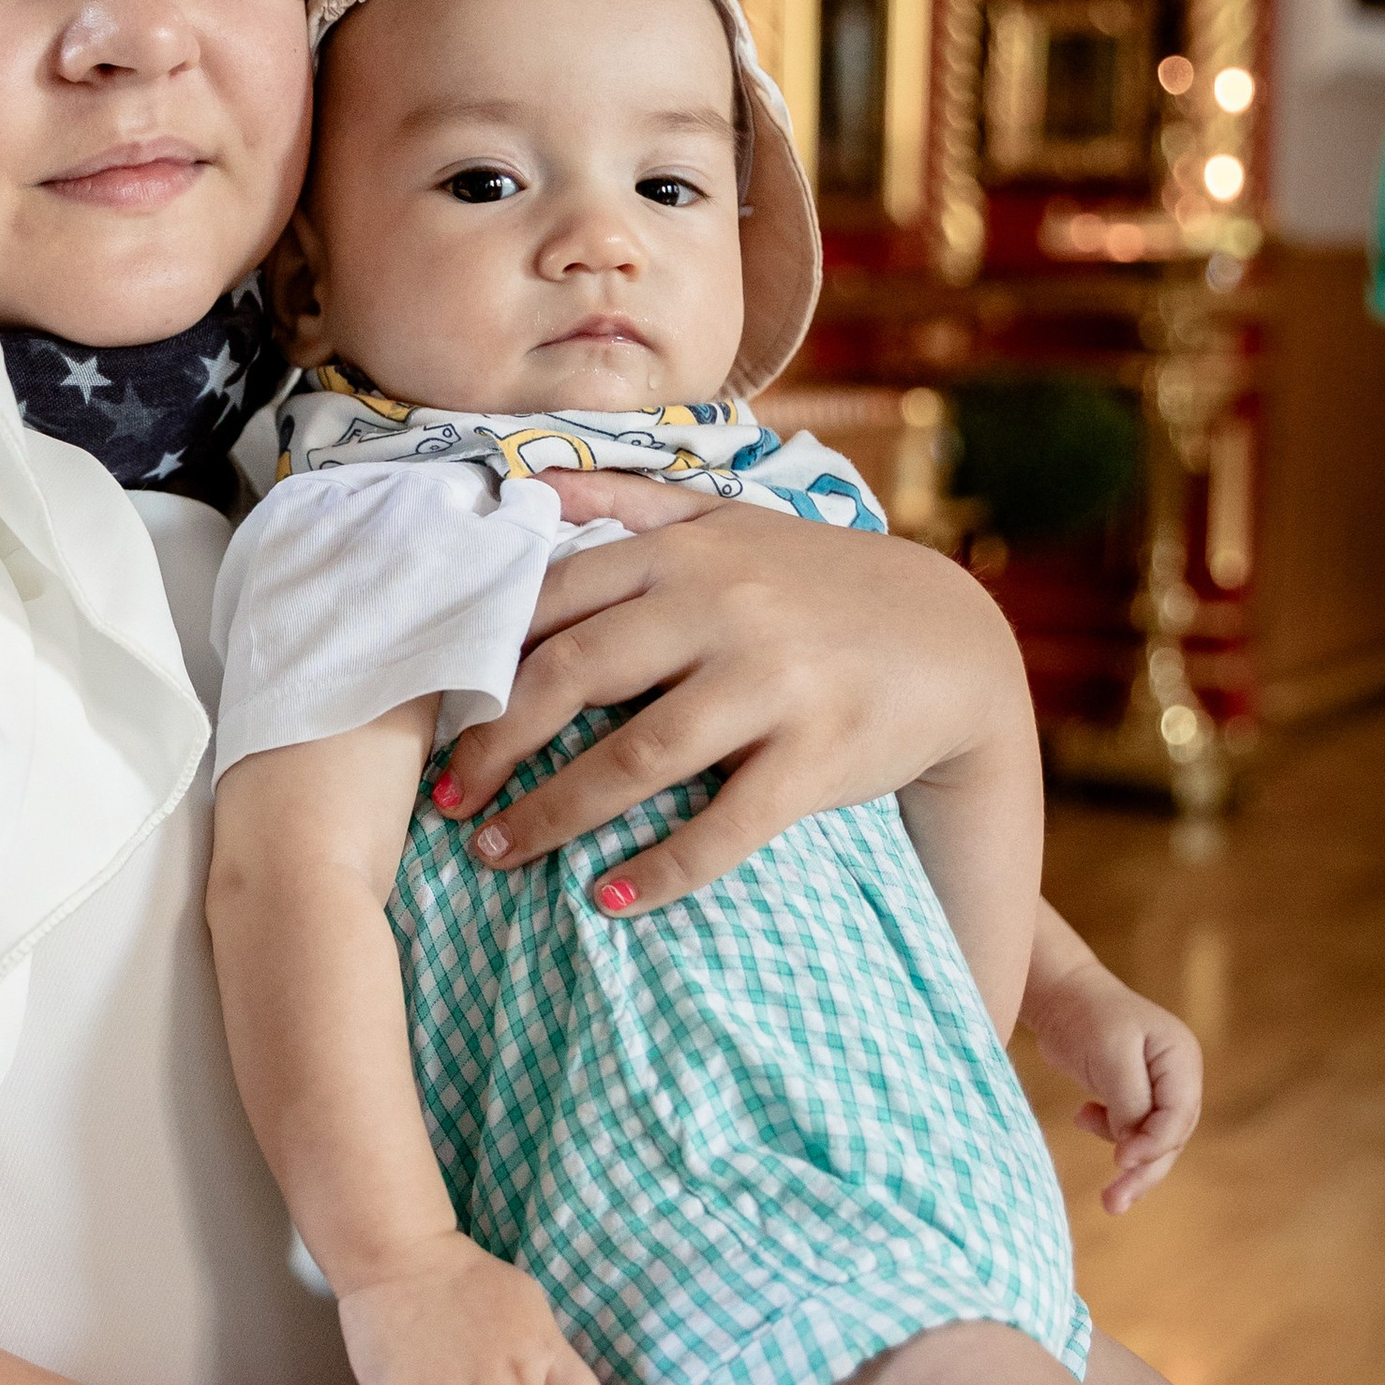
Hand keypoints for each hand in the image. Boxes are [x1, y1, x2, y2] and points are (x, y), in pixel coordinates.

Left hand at [431, 485, 1029, 913]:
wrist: (953, 642)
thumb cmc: (814, 583)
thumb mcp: (727, 524)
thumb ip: (624, 504)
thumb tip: (524, 486)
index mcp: (685, 553)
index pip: (553, 603)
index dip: (481, 662)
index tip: (431, 715)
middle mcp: (722, 608)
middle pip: (575, 677)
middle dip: (495, 745)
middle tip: (446, 801)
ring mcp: (774, 682)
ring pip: (637, 756)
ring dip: (553, 814)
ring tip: (498, 854)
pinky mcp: (819, 755)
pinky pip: (725, 826)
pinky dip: (659, 869)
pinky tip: (607, 898)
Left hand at [1023, 926, 1202, 1212]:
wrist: (1060, 993)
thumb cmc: (1086, 1016)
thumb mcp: (1110, 1055)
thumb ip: (1128, 1102)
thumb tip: (1132, 1147)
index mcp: (1180, 1058)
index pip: (1178, 1115)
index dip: (1153, 1144)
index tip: (1120, 1161)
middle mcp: (1176, 1074)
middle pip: (1170, 1135)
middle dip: (1143, 1169)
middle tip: (1113, 1201)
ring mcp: (1157, 1085)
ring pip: (1151, 1139)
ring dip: (1129, 1165)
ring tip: (1108, 1197)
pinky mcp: (1133, 1092)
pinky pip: (1131, 1130)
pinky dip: (1109, 1135)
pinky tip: (1082, 1117)